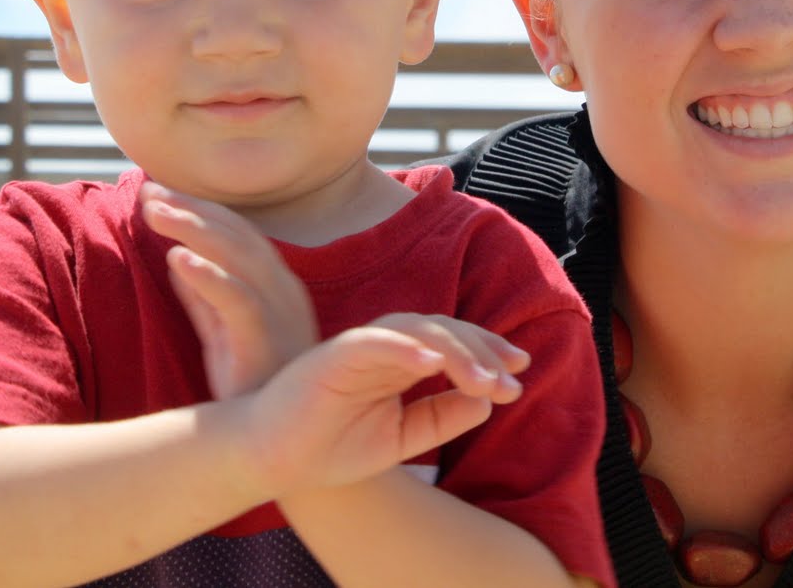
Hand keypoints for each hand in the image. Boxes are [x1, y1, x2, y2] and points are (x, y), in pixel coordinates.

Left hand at [140, 181, 317, 398]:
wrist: (283, 444)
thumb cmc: (253, 389)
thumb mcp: (221, 333)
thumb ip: (203, 296)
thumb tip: (176, 256)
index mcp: (275, 284)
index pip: (236, 231)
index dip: (197, 208)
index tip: (155, 192)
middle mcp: (283, 291)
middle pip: (237, 234)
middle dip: (192, 208)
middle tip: (148, 192)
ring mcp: (280, 316)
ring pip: (240, 258)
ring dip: (195, 230)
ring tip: (155, 212)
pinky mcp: (268, 344)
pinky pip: (239, 303)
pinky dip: (209, 277)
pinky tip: (178, 258)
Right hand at [243, 313, 531, 496]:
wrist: (273, 462)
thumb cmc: (330, 447)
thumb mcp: (401, 438)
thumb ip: (440, 418)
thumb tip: (487, 401)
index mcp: (397, 362)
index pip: (450, 343)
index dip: (486, 353)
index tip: (519, 374)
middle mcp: (381, 347)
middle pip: (441, 330)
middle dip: (482, 352)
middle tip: (512, 381)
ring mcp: (357, 347)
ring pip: (416, 330)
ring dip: (455, 352)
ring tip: (486, 381)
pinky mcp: (332, 356)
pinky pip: (375, 342)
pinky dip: (405, 348)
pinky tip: (435, 364)